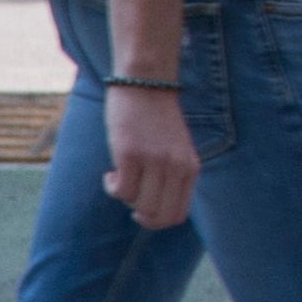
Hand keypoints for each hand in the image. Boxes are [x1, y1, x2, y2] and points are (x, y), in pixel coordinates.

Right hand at [102, 81, 198, 230]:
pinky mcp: (131, 154)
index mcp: (190, 168)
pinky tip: (111, 173)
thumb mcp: (176, 148)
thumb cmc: (157, 116)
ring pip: (139, 205)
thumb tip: (152, 204)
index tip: (143, 209)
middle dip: (140, 214)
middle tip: (129, 196)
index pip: (178, 214)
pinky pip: (121, 191)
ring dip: (125, 198)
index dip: (157, 220)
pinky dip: (112, 187)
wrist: (146, 82)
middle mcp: (176, 167)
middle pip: (158, 215)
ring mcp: (154, 161)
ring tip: (120, 178)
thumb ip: (173, 174)